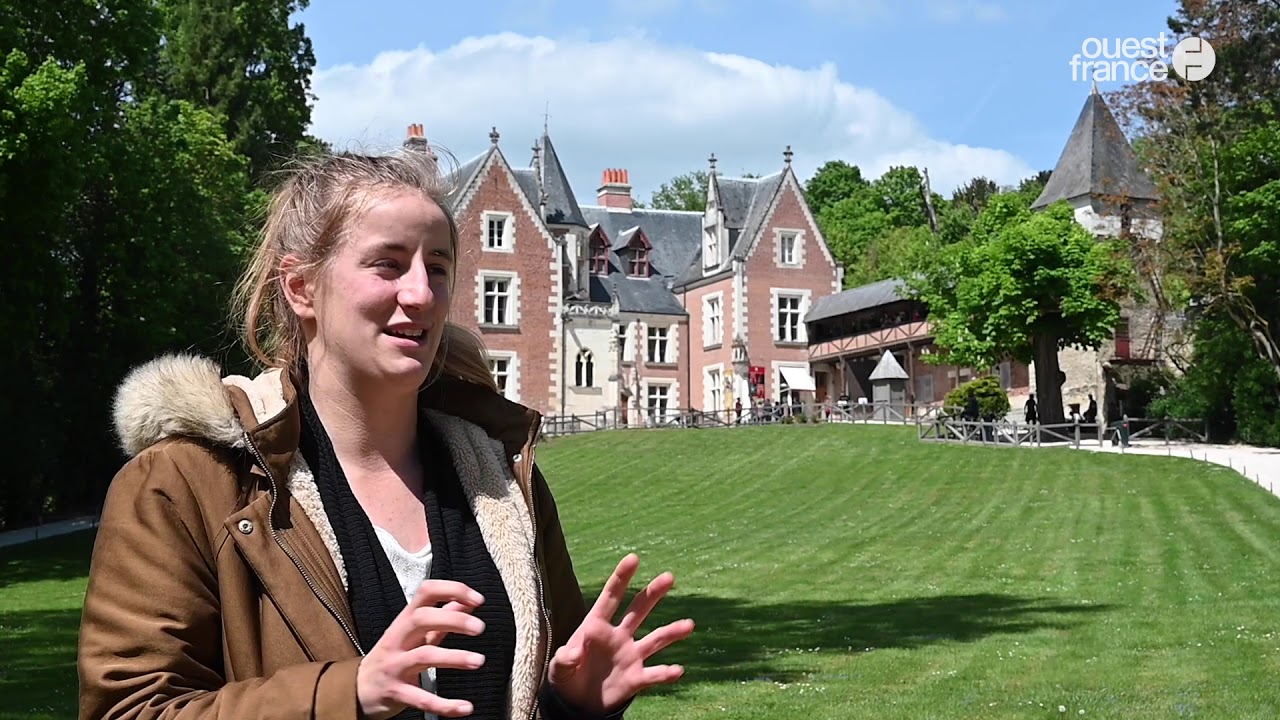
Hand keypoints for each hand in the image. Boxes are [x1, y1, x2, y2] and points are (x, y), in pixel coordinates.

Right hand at [357, 580, 487, 719]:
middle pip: (422, 619)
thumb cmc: (391, 656)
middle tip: (479, 627)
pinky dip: (445, 704)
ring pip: (423, 656)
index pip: (426, 593)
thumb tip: (467, 602)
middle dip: (453, 620)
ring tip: (478, 660)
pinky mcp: (396, 692)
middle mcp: (398, 639)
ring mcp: (395, 666)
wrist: (357, 689)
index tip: (477, 599)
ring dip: (454, 657)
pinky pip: (421, 698)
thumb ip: (441, 618)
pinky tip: (465, 707)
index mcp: (405, 621)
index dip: (453, 590)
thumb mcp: (413, 634)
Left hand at [547, 554, 694, 714]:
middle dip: (653, 594)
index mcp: (596, 626)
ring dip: (671, 632)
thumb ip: (564, 660)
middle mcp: (618, 636)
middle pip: (638, 610)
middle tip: (669, 577)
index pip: (611, 597)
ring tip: (689, 625)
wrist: (579, 704)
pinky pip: (654, 674)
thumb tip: (573, 653)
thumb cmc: (568, 679)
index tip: (633, 558)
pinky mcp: (637, 678)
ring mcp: (630, 656)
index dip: (621, 578)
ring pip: (655, 639)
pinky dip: (666, 673)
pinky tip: (677, 670)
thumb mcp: (559, 670)